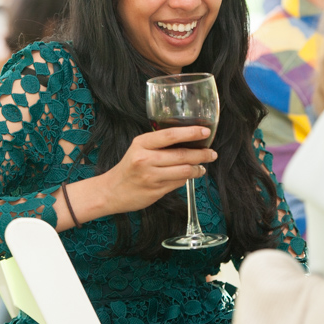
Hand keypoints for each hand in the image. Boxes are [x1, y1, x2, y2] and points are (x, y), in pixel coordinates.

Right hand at [96, 126, 217, 214]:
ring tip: (202, 167)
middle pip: (181, 155)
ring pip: (183, 171)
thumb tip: (189, 140)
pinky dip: (186, 179)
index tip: (205, 131)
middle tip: (212, 153)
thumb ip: (159, 144)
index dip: (191, 132)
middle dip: (201, 154)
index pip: (170, 135)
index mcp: (142, 143)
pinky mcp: (155, 191)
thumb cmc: (129, 167)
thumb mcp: (139, 148)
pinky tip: (189, 176)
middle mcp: (145, 159)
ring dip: (197, 169)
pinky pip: (178, 183)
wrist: (111, 191)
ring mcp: (151, 176)